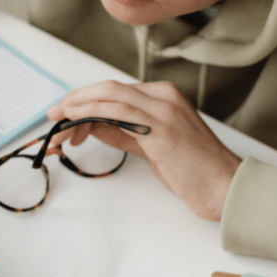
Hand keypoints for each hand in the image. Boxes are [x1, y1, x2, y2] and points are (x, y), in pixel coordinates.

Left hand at [47, 81, 240, 220]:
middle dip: (75, 100)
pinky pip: (119, 112)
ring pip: (110, 95)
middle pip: (108, 88)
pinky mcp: (162, 129)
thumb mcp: (151, 146)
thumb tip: (92, 126)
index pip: (114, 91)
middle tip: (52, 115)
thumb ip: (124, 132)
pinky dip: (92, 112)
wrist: (225, 187)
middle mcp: (164, 96)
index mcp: (164, 96)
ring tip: (57, 123)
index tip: (64, 114)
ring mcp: (164, 110)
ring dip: (77, 107)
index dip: (84, 100)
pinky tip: (75, 120)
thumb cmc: (192, 170)